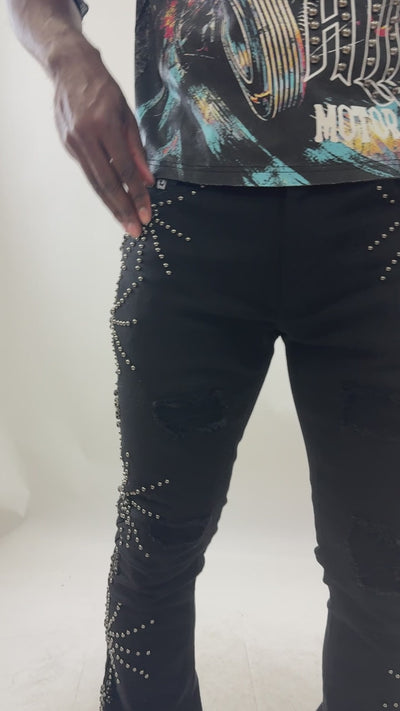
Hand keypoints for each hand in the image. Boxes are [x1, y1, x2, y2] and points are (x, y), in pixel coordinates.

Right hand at [53, 44, 154, 236]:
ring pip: (95, 183)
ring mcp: (73, 143)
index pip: (125, 171)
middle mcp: (86, 138)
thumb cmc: (103, 88)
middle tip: (135, 229)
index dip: (137, 195)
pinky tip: (113, 200)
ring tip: (125, 223)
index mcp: (105, 127)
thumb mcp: (127, 114)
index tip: (147, 214)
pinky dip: (102, 188)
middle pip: (107, 184)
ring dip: (112, 206)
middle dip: (123, 209)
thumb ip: (137, 149)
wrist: (69, 68)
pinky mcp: (67, 145)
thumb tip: (147, 181)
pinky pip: (88, 171)